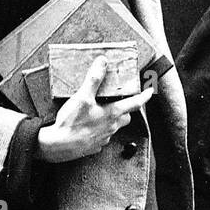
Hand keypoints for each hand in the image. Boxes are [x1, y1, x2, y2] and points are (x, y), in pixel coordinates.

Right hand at [36, 56, 153, 162]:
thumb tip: (102, 63)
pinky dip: (100, 129)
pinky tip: (89, 125)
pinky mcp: (95, 146)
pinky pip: (102, 136)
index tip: (150, 91)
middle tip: (120, 101)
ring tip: (101, 112)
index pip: (135, 104)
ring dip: (112, 119)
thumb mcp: (82, 97)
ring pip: (114, 127)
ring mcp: (104, 138)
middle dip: (126, 109)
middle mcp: (111, 127)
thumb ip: (94, 79)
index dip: (144, 96)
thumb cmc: (71, 123)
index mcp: (112, 114)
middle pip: (126, 117)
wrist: (59, 146)